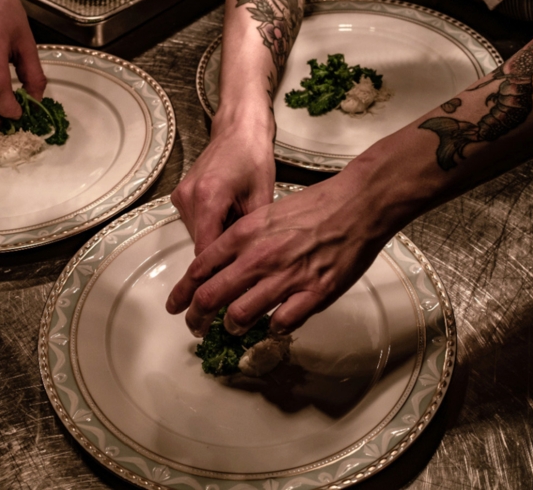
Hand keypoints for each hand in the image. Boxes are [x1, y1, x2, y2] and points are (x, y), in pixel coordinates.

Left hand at [167, 163, 400, 336]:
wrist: (357, 204)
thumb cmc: (314, 206)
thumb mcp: (266, 213)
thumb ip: (243, 240)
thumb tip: (224, 266)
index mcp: (244, 234)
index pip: (200, 268)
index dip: (182, 292)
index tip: (175, 306)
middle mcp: (259, 256)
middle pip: (212, 296)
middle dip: (196, 318)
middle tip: (195, 328)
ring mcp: (286, 277)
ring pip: (241, 315)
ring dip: (233, 326)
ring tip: (235, 328)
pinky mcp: (314, 293)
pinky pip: (282, 323)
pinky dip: (273, 327)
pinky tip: (275, 322)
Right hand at [171, 114, 275, 255]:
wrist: (238, 129)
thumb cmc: (253, 157)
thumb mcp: (261, 197)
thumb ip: (250, 234)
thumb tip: (251, 261)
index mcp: (208, 198)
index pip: (206, 251)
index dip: (219, 268)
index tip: (233, 278)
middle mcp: (187, 198)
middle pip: (201, 244)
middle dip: (222, 249)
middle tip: (246, 242)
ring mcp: (180, 196)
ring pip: (197, 234)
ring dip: (216, 235)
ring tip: (238, 218)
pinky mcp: (179, 195)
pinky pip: (194, 222)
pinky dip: (211, 223)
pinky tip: (228, 210)